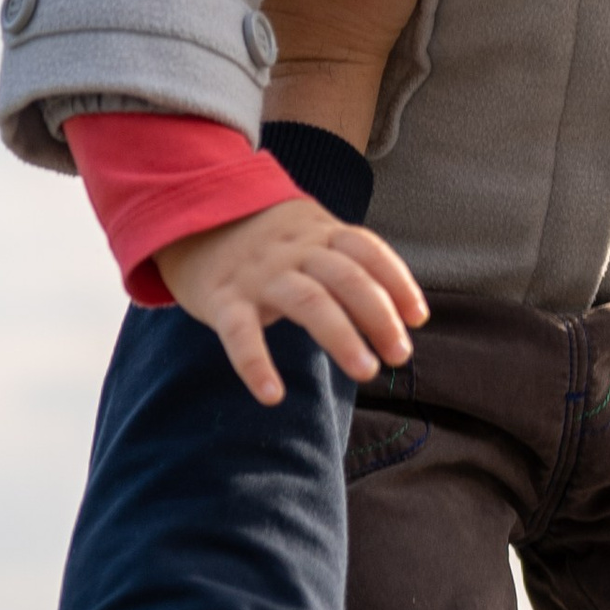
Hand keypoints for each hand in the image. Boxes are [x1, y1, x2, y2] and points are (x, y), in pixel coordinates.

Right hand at [156, 198, 427, 406]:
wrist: (192, 214)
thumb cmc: (269, 240)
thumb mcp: (311, 234)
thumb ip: (349, 263)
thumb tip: (401, 314)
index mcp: (321, 232)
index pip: (369, 250)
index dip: (398, 282)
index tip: (417, 318)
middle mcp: (296, 249)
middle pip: (347, 276)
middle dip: (379, 316)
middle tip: (400, 355)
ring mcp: (260, 272)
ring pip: (308, 301)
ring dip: (341, 336)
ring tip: (366, 372)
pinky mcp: (223, 298)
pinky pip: (240, 332)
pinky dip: (256, 364)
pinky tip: (272, 396)